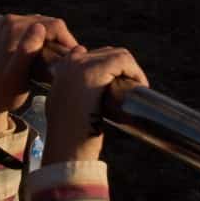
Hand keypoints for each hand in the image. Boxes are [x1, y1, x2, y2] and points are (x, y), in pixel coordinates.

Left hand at [0, 13, 78, 130]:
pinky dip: (42, 41)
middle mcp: (11, 20)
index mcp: (14, 27)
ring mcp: (9, 23)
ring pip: (43, 26)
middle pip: (49, 24)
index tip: (75, 59)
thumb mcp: (16, 75)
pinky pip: (33, 30)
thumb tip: (39, 28)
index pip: (53, 25)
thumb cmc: (3, 91)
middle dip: (61, 42)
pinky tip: (43, 58)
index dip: (68, 40)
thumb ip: (26, 51)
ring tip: (56, 62)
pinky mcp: (8, 30)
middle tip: (66, 63)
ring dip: (53, 42)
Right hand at [40, 45, 146, 166]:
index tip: (114, 83)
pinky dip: (135, 70)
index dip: (104, 67)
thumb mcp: (62, 108)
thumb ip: (70, 93)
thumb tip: (88, 92)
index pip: (83, 53)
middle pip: (102, 53)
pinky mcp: (94, 71)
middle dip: (119, 68)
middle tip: (128, 87)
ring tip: (136, 87)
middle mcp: (68, 64)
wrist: (66, 148)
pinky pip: (122, 60)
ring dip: (130, 68)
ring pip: (114, 53)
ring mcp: (80, 66)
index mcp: (60, 72)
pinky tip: (139, 85)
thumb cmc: (68, 136)